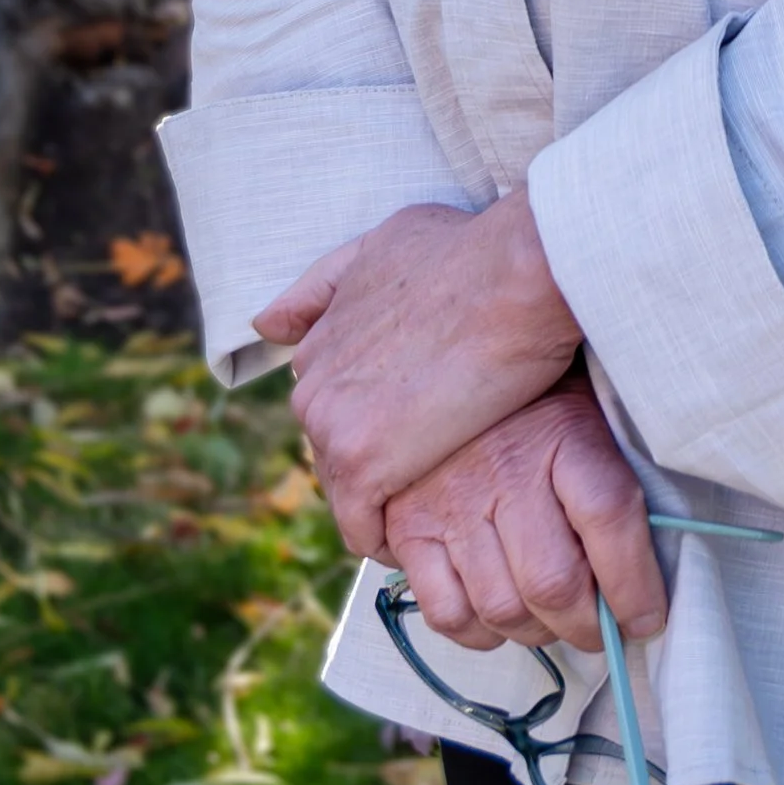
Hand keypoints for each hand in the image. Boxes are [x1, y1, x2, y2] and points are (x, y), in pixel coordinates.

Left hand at [254, 193, 579, 555]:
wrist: (514, 275)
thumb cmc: (470, 251)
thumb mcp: (386, 242)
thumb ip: (329, 283)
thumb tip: (269, 323)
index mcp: (319, 341)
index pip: (335, 406)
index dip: (381, 420)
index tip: (422, 428)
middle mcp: (312, 384)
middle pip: (339, 452)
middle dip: (384, 464)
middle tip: (444, 467)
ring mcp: (331, 424)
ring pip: (349, 492)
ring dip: (391, 503)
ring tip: (445, 505)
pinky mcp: (361, 463)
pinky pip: (363, 529)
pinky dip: (392, 541)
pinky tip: (432, 535)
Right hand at [384, 377, 666, 655]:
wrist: (456, 367)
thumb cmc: (545, 407)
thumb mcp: (597, 419)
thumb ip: (623, 486)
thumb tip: (656, 575)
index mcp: (565, 432)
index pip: (609, 517)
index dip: (635, 586)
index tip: (648, 618)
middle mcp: (505, 468)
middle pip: (553, 583)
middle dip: (589, 628)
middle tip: (602, 630)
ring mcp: (451, 501)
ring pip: (502, 609)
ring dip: (538, 633)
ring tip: (554, 619)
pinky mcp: (409, 528)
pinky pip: (446, 614)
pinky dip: (479, 633)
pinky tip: (499, 616)